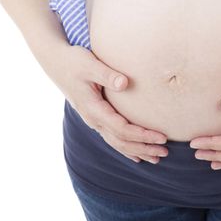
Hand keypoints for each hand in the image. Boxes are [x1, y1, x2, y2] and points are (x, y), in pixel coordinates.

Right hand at [49, 44, 168, 163]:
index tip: (161, 137)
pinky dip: (126, 149)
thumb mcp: (90, 64)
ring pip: (117, 143)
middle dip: (144, 148)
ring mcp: (93, 120)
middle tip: (165, 153)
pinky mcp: (95, 117)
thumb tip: (124, 83)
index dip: (142, 135)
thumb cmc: (74, 61)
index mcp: (93, 109)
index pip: (122, 129)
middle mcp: (93, 119)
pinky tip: (137, 156)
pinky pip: (112, 138)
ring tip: (156, 159)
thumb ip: (107, 74)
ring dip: (137, 151)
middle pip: (121, 142)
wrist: (55, 62)